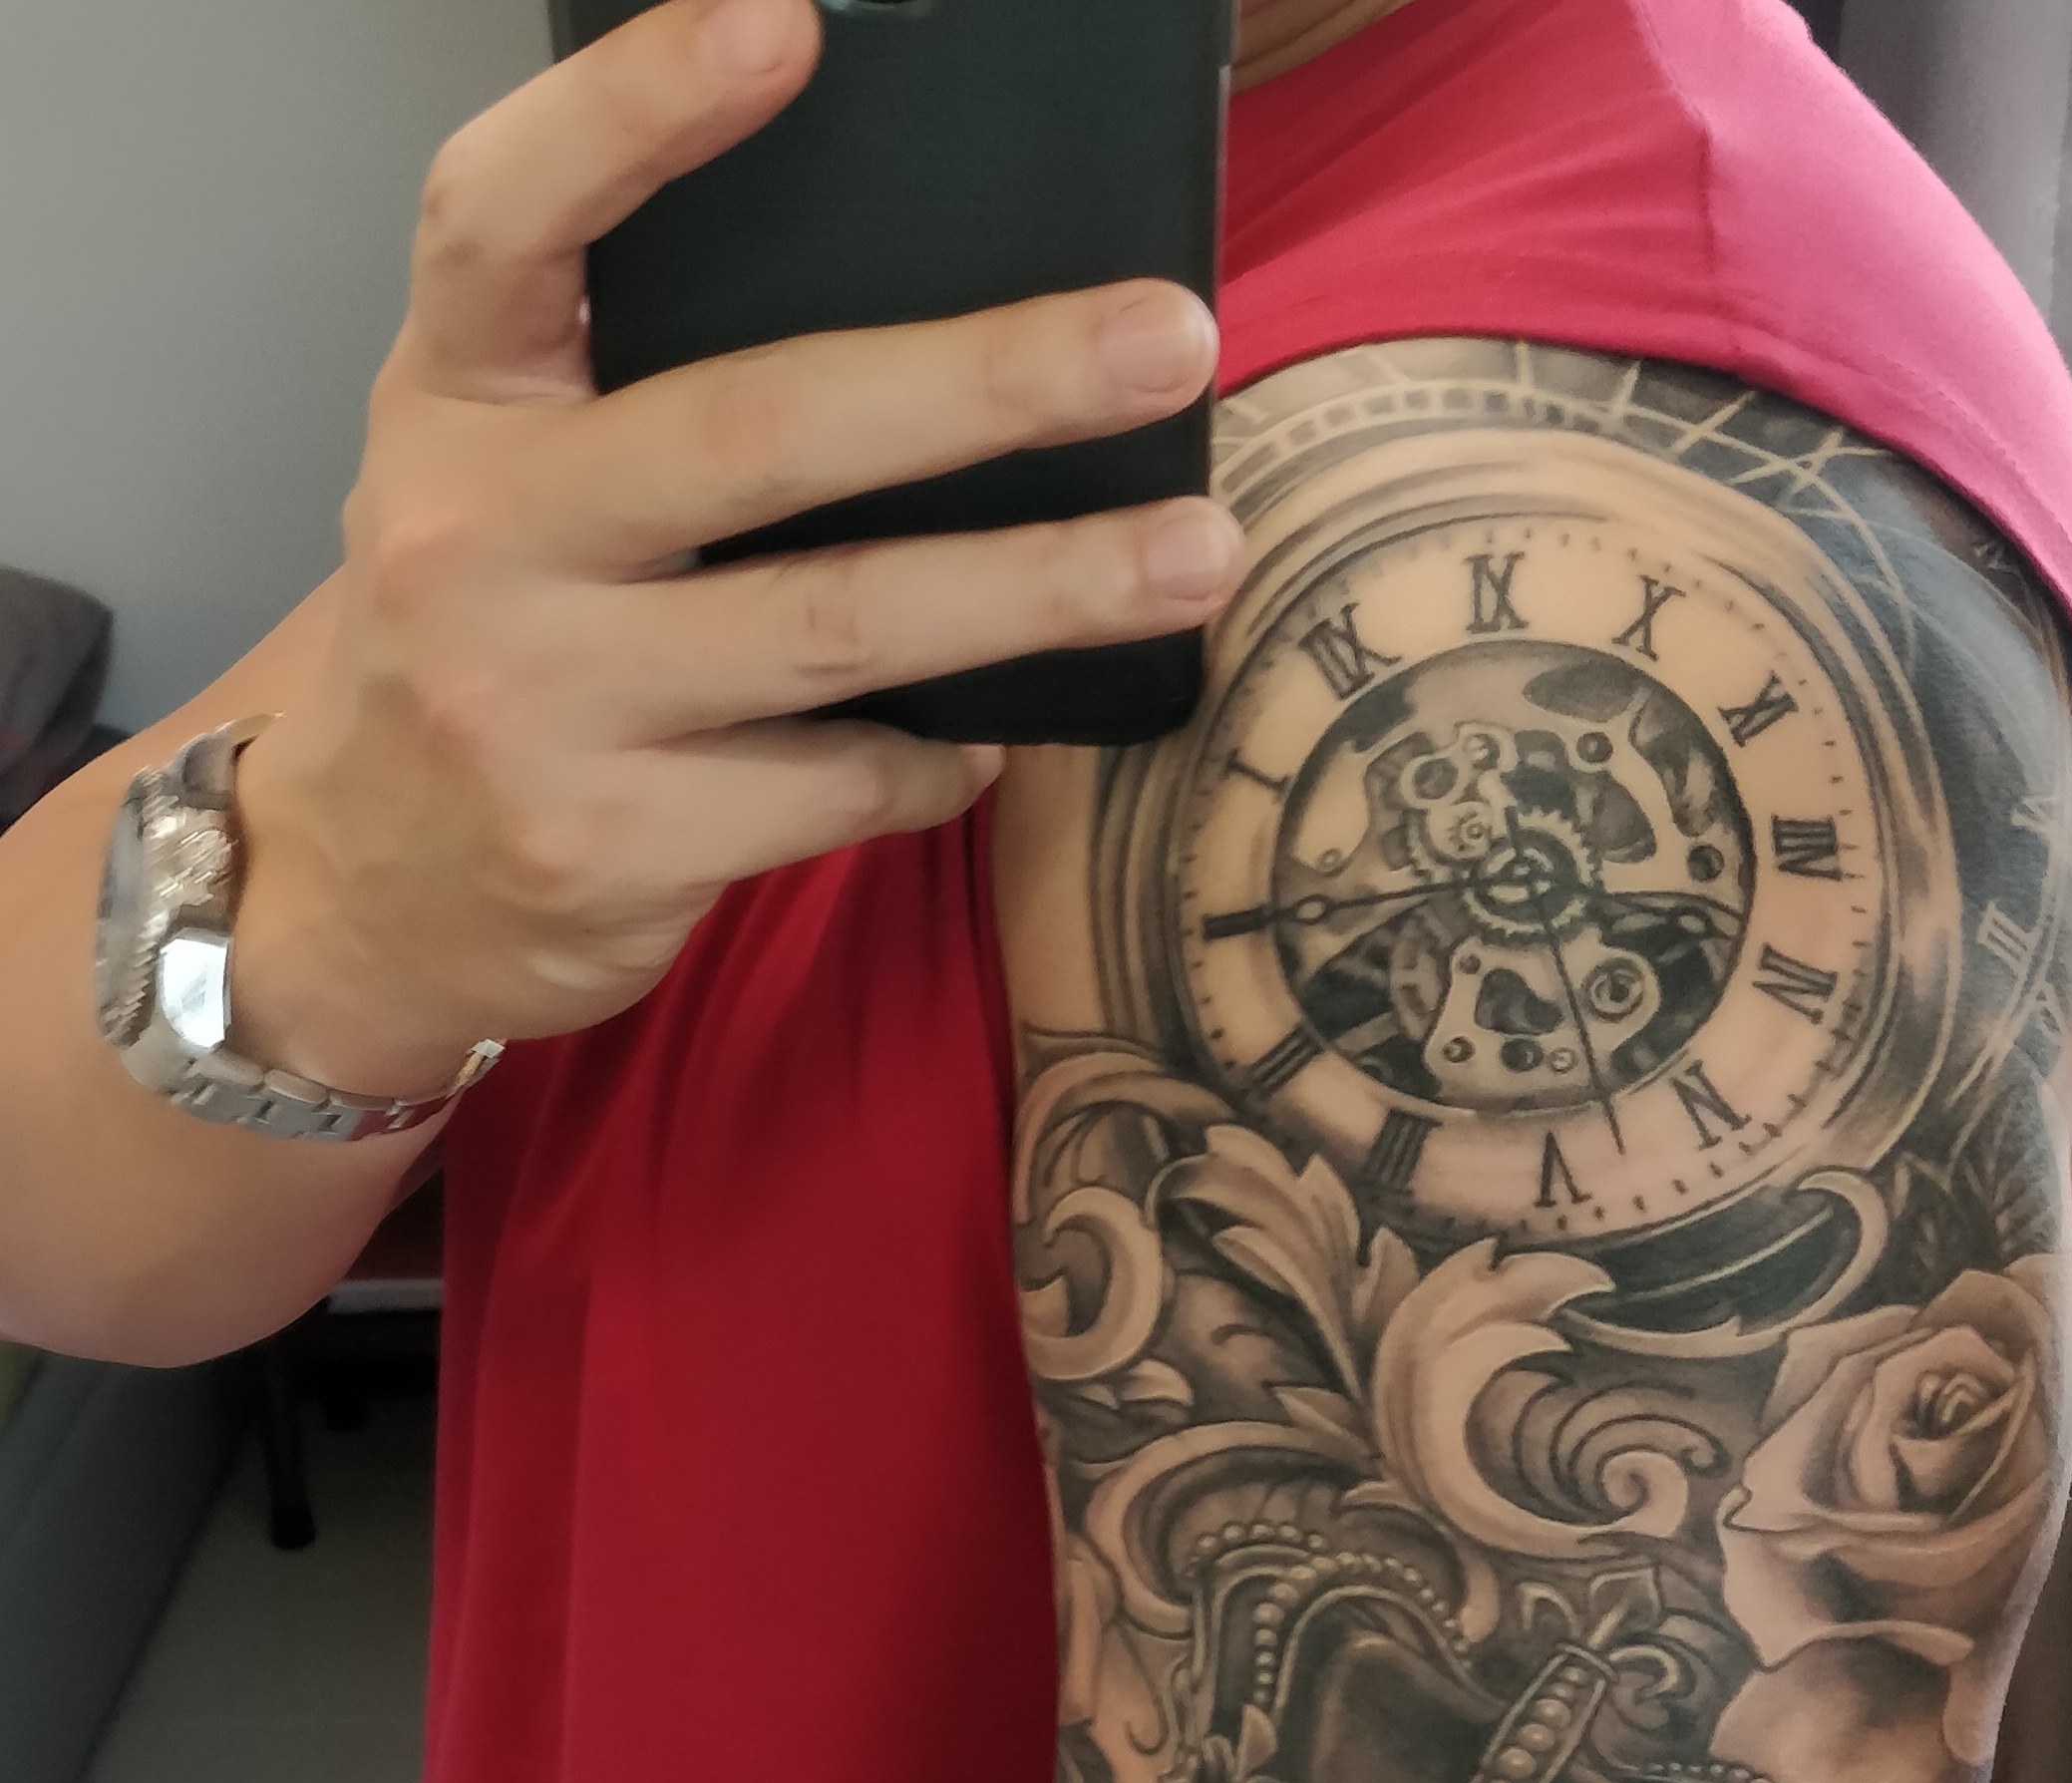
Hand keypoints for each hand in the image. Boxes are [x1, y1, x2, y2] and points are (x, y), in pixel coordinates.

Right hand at [227, 0, 1240, 1097]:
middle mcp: (478, 535)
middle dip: (983, 381)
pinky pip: (838, 783)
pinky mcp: (611, 844)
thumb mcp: (502, 477)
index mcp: (454, 398)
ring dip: (1039, 588)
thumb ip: (639, 384)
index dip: (637, 110)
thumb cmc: (489, 636)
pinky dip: (938, 756)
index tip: (783, 20)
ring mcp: (543, 700)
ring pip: (839, 624)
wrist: (363, 892)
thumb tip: (936, 324)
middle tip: (1162, 340)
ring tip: (1193, 553)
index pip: (509, 216)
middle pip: (757, 428)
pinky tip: (995, 732)